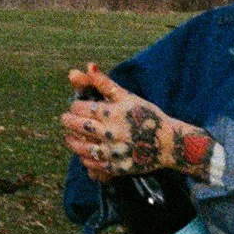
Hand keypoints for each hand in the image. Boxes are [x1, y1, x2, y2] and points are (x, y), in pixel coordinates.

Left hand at [62, 67, 213, 181]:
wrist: (168, 143)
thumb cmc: (147, 115)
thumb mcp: (128, 97)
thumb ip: (106, 84)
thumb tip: (88, 66)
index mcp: (112, 113)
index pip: (81, 108)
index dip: (74, 107)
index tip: (74, 107)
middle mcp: (111, 132)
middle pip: (79, 127)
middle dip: (68, 122)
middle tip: (65, 120)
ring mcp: (113, 151)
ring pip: (82, 147)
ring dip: (71, 142)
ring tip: (69, 137)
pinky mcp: (116, 167)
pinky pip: (93, 164)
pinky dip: (84, 158)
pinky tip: (83, 152)